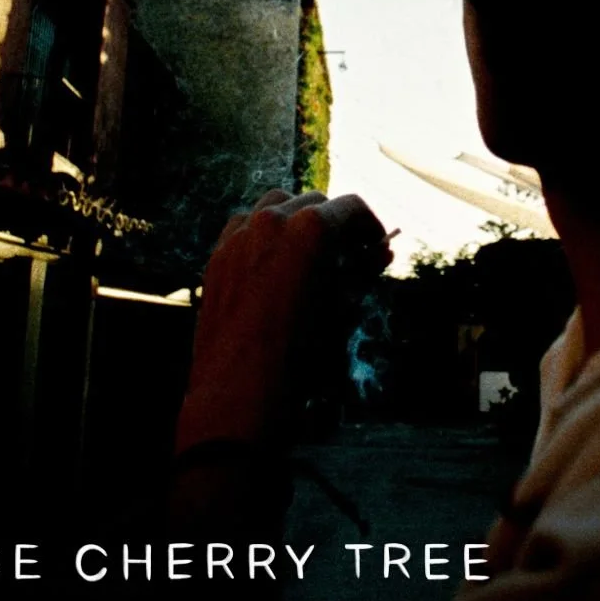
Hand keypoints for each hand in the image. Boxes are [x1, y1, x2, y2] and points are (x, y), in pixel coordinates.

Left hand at [175, 189, 392, 452]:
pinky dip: (263, 234)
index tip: (375, 247)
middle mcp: (272, 220)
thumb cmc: (300, 358)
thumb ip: (362, 273)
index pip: (352, 208)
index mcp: (310, 229)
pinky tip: (272, 265)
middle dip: (335, 225)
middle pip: (314, 203)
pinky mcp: (217, 255)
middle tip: (347, 257)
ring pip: (276, 206)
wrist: (238, 396)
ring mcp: (239, 235)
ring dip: (297, 222)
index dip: (370, 226)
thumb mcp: (342, 312)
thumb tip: (382, 251)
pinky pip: (244, 227)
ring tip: (309, 256)